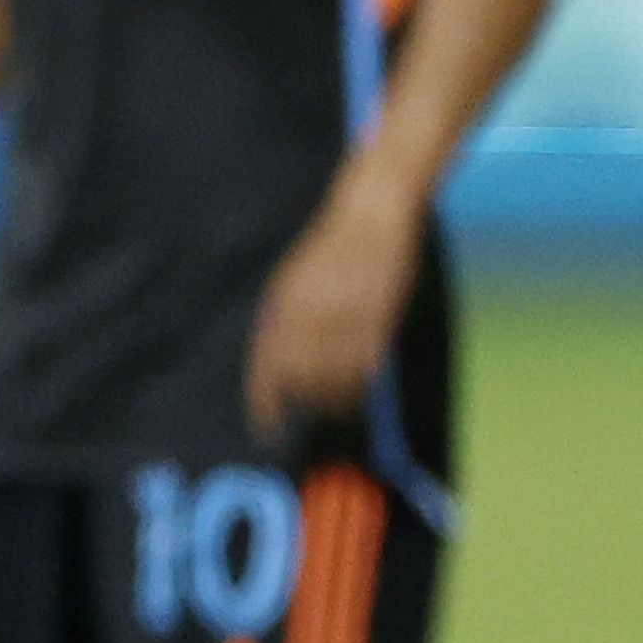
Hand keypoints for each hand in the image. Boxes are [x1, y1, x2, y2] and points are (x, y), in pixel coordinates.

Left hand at [244, 184, 422, 438]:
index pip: (266, 367)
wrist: (370, 214)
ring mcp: (344, 315)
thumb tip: (276, 368)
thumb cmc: (330, 250)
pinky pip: (364, 365)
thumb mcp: (291, 282)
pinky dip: (359, 381)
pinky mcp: (377, 315)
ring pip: (334, 378)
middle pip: (299, 379)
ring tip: (338, 402)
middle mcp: (309, 312)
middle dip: (303, 402)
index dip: (264, 403)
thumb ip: (282, 323)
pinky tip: (360, 383)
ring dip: (334, 397)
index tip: (267, 428)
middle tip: (311, 410)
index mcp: (282, 305)